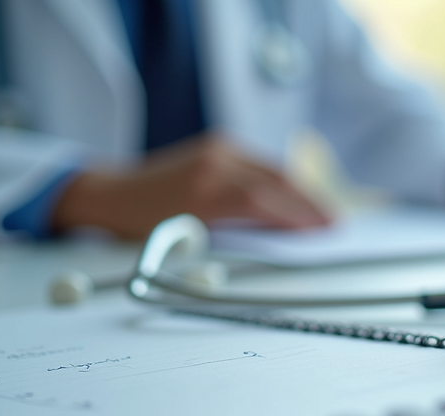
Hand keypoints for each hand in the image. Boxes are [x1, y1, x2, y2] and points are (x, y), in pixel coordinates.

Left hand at [52, 135, 330, 238]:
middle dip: (308, 203)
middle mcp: (214, 163)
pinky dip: (282, 179)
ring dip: (301, 190)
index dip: (298, 217)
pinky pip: (260, 162)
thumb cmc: (140, 225)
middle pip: (275, 182)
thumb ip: (232, 237)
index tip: (322, 230)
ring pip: (272, 170)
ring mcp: (217, 150)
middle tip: (334, 222)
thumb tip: (274, 239)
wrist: (110, 192)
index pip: (264, 202)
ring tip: (324, 210)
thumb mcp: (187, 241)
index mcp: (204, 191)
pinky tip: (297, 192)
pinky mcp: (218, 145)